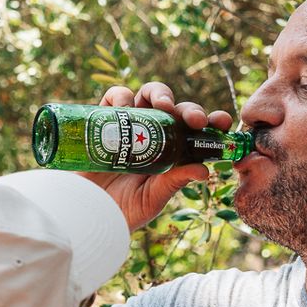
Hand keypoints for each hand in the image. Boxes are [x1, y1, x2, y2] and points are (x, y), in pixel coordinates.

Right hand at [91, 82, 233, 228]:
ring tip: (163, 106)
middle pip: (176, 111)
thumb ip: (174, 182)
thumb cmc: (121, 210)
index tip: (222, 121)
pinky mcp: (104, 121)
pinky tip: (127, 106)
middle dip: (189, 109)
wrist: (84, 212)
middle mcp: (154, 135)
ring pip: (149, 96)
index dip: (212, 122)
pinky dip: (122, 95)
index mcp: (173, 153)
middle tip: (194, 120)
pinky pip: (115, 98)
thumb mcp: (152, 198)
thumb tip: (204, 170)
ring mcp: (129, 126)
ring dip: (160, 94)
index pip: (197, 132)